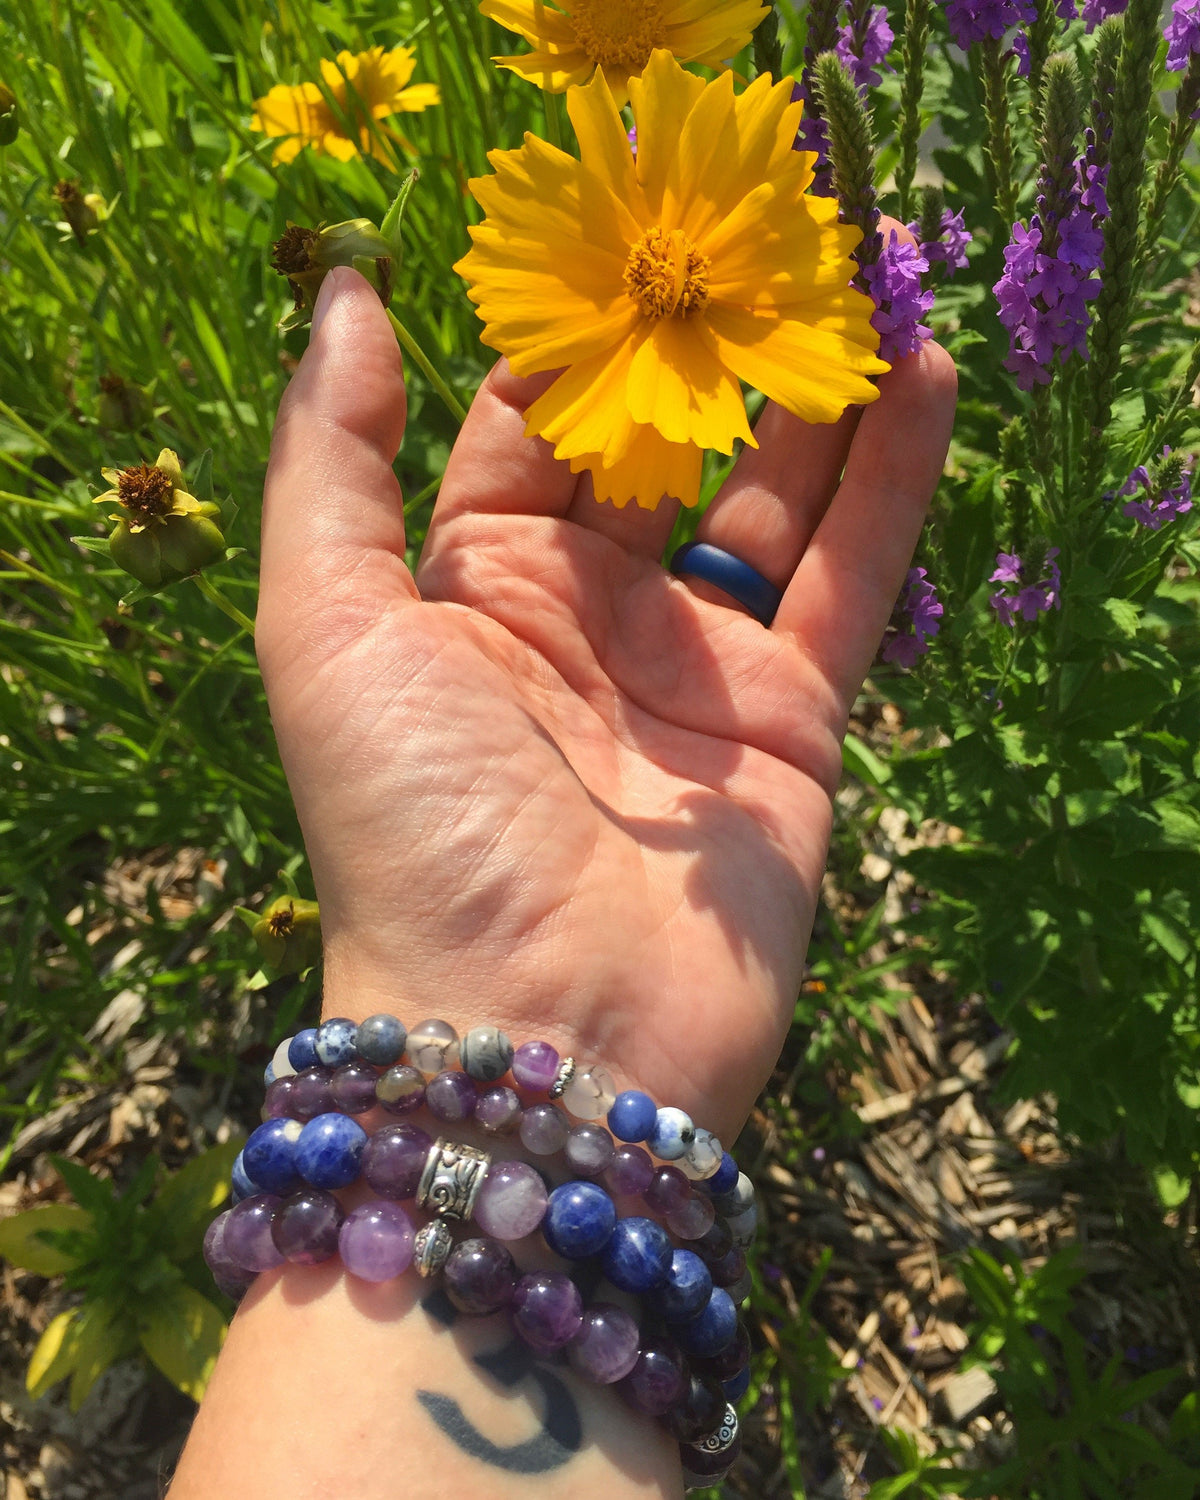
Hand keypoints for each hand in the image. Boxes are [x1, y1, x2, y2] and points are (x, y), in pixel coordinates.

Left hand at [257, 257, 955, 1142]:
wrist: (537, 1031)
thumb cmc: (412, 823)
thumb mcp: (325, 626)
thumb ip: (331, 459)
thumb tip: (339, 294)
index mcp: (472, 586)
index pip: (528, 426)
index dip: (574, 332)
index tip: (625, 232)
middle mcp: (586, 616)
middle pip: (659, 449)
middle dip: (704, 346)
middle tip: (759, 231)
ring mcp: (695, 666)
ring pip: (767, 497)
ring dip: (811, 390)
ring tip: (857, 274)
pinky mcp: (792, 719)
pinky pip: (849, 575)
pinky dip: (891, 476)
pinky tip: (923, 372)